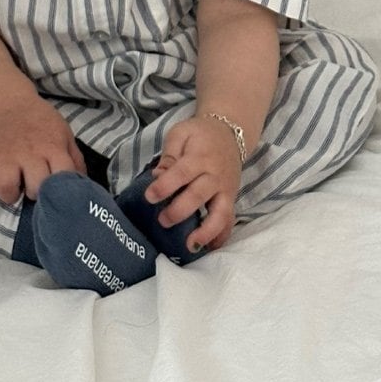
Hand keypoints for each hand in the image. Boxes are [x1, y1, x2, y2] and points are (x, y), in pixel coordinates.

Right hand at [0, 95, 84, 205]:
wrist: (11, 105)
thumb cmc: (42, 126)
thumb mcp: (65, 136)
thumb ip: (75, 161)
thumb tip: (84, 189)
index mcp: (52, 148)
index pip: (63, 176)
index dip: (64, 191)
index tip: (59, 193)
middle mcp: (29, 153)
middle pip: (35, 186)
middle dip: (37, 194)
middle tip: (34, 190)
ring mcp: (6, 156)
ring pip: (6, 188)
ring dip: (10, 195)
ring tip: (14, 190)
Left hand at [145, 115, 242, 252]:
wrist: (230, 133)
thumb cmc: (200, 134)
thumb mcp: (181, 133)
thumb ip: (169, 154)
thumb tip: (158, 175)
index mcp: (199, 157)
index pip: (181, 173)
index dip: (165, 186)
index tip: (149, 197)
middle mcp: (215, 175)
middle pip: (198, 195)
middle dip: (179, 211)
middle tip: (162, 221)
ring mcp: (226, 190)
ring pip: (220, 213)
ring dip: (206, 231)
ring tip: (190, 245)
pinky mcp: (231, 199)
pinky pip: (229, 220)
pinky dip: (221, 236)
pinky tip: (209, 248)